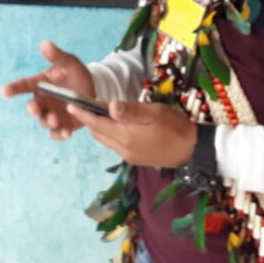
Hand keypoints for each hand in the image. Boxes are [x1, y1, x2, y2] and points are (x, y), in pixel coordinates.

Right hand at [0, 41, 96, 140]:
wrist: (92, 91)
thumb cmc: (76, 74)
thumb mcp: (69, 62)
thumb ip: (57, 56)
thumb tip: (45, 43)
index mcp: (40, 84)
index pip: (23, 85)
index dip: (13, 89)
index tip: (4, 91)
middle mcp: (42, 101)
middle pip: (32, 107)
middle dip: (32, 108)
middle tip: (34, 107)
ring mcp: (52, 115)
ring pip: (44, 121)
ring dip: (47, 121)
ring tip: (55, 119)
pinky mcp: (63, 126)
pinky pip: (57, 133)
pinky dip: (60, 134)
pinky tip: (67, 133)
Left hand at [67, 101, 196, 167]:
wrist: (193, 150)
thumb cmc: (175, 126)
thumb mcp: (155, 113)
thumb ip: (131, 110)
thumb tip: (109, 106)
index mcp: (126, 136)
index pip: (97, 124)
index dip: (83, 113)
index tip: (70, 104)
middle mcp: (123, 148)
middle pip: (98, 133)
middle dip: (89, 119)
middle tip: (85, 104)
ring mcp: (128, 155)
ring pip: (105, 139)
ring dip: (100, 127)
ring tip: (99, 112)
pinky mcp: (135, 158)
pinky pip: (115, 144)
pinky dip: (110, 133)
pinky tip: (116, 124)